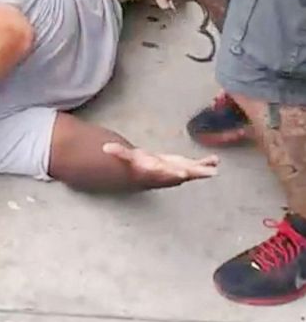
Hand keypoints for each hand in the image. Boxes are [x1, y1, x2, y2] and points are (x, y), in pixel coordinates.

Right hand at [102, 142, 218, 189]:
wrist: (145, 173)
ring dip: (204, 170)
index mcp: (155, 172)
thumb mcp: (127, 158)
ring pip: (192, 172)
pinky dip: (205, 163)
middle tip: (209, 173)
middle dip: (195, 173)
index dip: (173, 173)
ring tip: (215, 169)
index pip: (165, 173)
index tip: (183, 173)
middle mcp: (169, 174)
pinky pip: (196, 166)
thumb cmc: (136, 165)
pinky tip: (215, 160)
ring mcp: (178, 171)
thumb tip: (106, 148)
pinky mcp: (184, 167)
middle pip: (183, 174)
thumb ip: (118, 153)